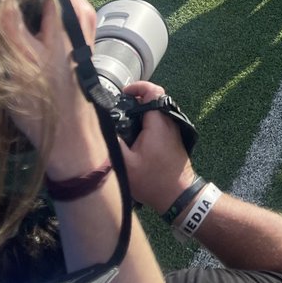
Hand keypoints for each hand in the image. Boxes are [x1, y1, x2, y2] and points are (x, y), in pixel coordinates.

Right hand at [0, 0, 104, 177]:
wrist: (72, 138)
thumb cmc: (46, 101)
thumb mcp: (17, 57)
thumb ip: (8, 17)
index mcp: (70, 10)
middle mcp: (81, 12)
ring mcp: (80, 26)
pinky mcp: (74, 40)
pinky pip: (54, 11)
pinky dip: (34, 8)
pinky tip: (12, 22)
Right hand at [121, 82, 195, 213]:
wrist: (177, 195)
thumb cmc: (153, 181)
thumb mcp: (127, 165)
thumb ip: (115, 143)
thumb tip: (103, 127)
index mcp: (158, 123)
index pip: (153, 91)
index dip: (138, 87)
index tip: (124, 92)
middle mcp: (168, 122)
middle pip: (154, 98)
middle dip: (137, 99)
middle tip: (121, 106)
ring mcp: (173, 129)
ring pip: (157, 110)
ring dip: (143, 110)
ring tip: (125, 119)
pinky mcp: (173, 138)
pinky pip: (160, 121)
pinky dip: (148, 120)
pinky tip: (136, 133)